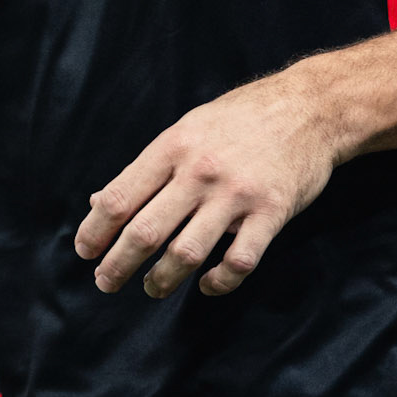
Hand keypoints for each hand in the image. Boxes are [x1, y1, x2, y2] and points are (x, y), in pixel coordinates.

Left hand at [74, 61, 343, 298]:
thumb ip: (149, 167)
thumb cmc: (242, 118)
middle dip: (118, 265)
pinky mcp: (271, 213)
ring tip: (152, 288)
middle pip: (145, 231)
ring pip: (186, 252)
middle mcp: (200, 172)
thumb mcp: (188, 128)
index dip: (96, 232)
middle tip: (106, 283)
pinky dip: (219, 281)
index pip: (120, 198)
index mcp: (173, 147)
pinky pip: (239, 261)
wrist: (310, 107)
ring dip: (162, 280)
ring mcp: (236, 194)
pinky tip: (207, 284)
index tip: (86, 252)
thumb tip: (101, 203)